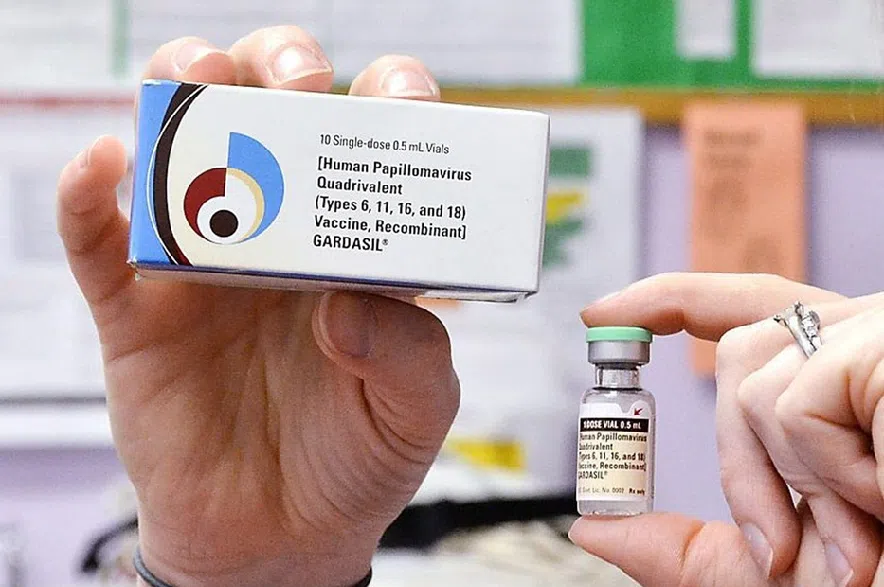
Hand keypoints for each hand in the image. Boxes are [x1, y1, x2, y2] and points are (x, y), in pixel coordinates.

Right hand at [56, 28, 458, 586]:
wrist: (277, 540)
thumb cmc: (355, 459)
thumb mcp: (414, 413)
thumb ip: (413, 356)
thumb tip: (346, 302)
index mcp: (354, 246)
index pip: (372, 142)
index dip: (387, 98)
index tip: (397, 102)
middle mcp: (280, 237)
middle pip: (271, 112)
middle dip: (281, 67)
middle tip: (301, 85)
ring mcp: (204, 269)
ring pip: (178, 149)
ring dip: (183, 93)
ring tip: (200, 80)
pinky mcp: (139, 315)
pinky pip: (98, 245)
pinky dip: (89, 200)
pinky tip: (105, 169)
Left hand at [570, 273, 883, 585]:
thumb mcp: (775, 575)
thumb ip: (686, 550)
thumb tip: (594, 528)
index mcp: (840, 379)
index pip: (744, 308)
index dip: (671, 300)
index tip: (607, 314)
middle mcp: (863, 343)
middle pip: (741, 350)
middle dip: (738, 459)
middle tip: (783, 550)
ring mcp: (881, 335)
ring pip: (757, 376)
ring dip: (791, 481)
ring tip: (867, 537)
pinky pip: (798, 399)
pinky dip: (822, 472)